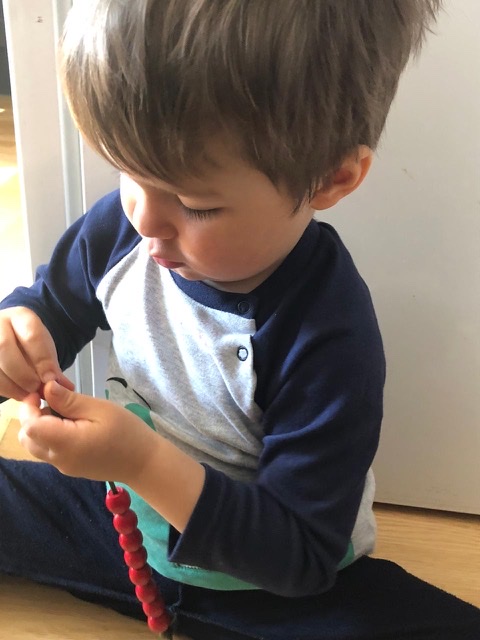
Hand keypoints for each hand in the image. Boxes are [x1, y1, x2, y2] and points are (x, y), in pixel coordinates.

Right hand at [0, 307, 73, 399]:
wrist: (8, 337)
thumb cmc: (27, 344)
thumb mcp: (43, 349)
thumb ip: (52, 367)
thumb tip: (65, 387)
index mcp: (20, 316)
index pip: (31, 335)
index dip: (42, 360)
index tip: (50, 380)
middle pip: (4, 347)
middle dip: (23, 373)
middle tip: (36, 389)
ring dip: (11, 385)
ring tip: (27, 395)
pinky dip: (3, 389)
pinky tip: (15, 394)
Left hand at [18, 380, 157, 482]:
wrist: (144, 463)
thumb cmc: (127, 432)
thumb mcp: (100, 409)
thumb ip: (70, 401)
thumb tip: (46, 388)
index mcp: (66, 443)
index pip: (29, 426)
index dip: (30, 406)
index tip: (45, 391)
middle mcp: (58, 458)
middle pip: (27, 437)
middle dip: (33, 415)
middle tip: (56, 399)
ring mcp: (63, 466)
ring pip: (35, 445)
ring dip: (41, 426)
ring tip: (66, 411)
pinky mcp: (69, 467)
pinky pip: (48, 450)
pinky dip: (51, 435)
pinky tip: (74, 424)